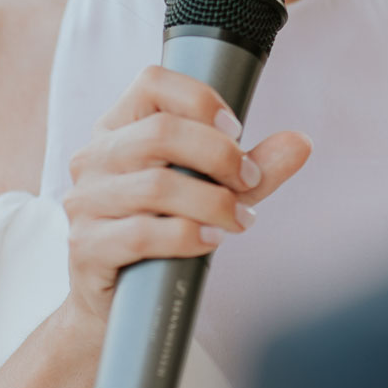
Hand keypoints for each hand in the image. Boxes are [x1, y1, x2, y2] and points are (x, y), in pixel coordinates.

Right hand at [62, 65, 310, 327]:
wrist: (115, 305)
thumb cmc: (163, 234)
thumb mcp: (210, 192)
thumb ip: (251, 167)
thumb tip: (302, 143)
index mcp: (118, 128)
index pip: (152, 82)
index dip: (200, 98)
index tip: (235, 130)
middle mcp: (94, 157)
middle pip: (160, 132)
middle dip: (219, 155)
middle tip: (248, 180)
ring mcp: (84, 202)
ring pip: (156, 185)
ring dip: (212, 202)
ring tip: (239, 219)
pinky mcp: (86, 246)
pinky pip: (142, 234)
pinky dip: (188, 235)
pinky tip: (212, 240)